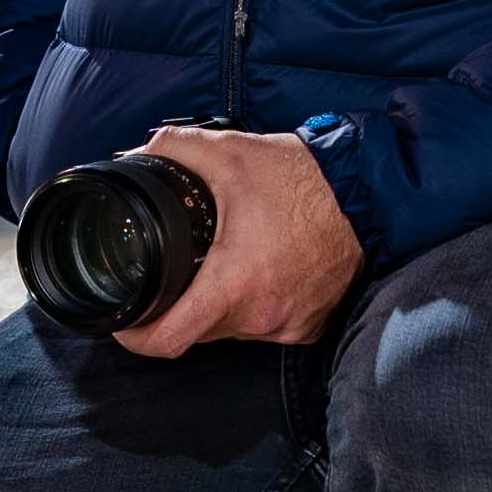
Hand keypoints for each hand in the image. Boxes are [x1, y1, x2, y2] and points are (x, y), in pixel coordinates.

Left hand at [112, 123, 363, 356]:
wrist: (367, 194)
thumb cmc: (302, 179)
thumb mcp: (230, 152)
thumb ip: (174, 149)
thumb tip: (135, 154)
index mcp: (234, 284)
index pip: (167, 342)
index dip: (136, 338)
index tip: (125, 323)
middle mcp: (261, 316)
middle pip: (196, 332)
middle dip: (178, 307)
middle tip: (174, 271)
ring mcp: (288, 326)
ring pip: (230, 329)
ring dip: (218, 305)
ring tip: (222, 262)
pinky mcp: (309, 327)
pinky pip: (265, 326)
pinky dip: (253, 305)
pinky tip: (259, 272)